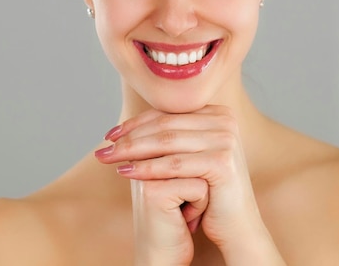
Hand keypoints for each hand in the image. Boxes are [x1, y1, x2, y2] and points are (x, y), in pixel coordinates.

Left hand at [95, 105, 283, 263]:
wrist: (235, 225)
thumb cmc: (208, 191)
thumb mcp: (189, 155)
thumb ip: (170, 134)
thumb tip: (130, 124)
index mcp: (216, 113)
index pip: (167, 113)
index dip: (135, 123)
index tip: (109, 135)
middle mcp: (224, 120)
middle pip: (165, 125)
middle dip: (129, 136)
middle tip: (103, 147)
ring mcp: (226, 138)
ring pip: (166, 142)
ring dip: (132, 150)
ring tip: (109, 159)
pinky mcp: (222, 161)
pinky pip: (175, 164)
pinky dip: (148, 168)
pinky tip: (127, 172)